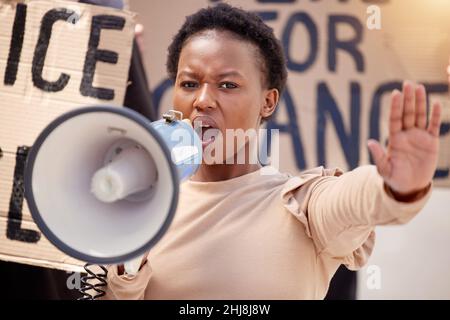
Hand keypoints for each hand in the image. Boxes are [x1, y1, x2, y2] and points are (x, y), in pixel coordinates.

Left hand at [368, 81, 441, 195]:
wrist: (410, 186)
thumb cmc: (394, 178)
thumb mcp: (384, 169)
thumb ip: (378, 155)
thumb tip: (369, 142)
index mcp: (394, 139)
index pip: (395, 119)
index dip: (396, 106)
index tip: (395, 93)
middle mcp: (406, 134)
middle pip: (407, 113)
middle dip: (408, 99)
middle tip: (408, 83)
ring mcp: (419, 136)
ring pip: (420, 116)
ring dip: (420, 102)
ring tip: (420, 87)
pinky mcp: (431, 141)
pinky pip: (433, 126)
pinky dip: (435, 115)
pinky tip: (435, 103)